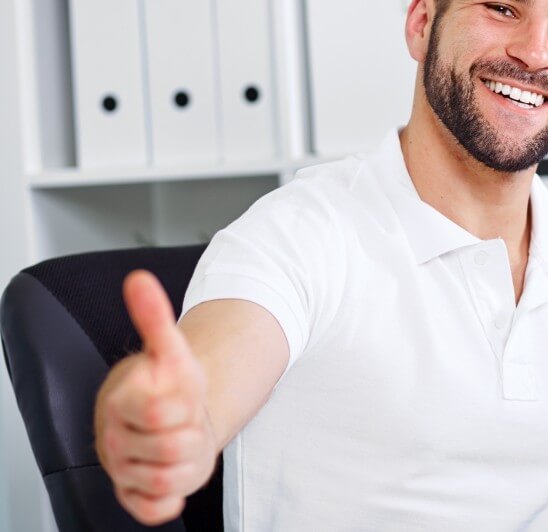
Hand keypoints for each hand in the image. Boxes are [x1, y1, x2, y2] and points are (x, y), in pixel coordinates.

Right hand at [94, 270, 216, 525]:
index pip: (163, 410)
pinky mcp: (134, 497)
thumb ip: (154, 317)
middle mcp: (114, 439)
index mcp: (120, 403)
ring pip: (169, 478)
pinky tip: (176, 475)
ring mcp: (123, 471)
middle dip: (191, 432)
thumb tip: (138, 280)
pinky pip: (156, 510)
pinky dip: (172, 498)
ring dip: (189, 461)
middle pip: (172, 446)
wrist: (170, 417)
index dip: (186, 404)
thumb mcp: (171, 350)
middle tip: (186, 421)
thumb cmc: (169, 386)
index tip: (183, 394)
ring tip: (183, 443)